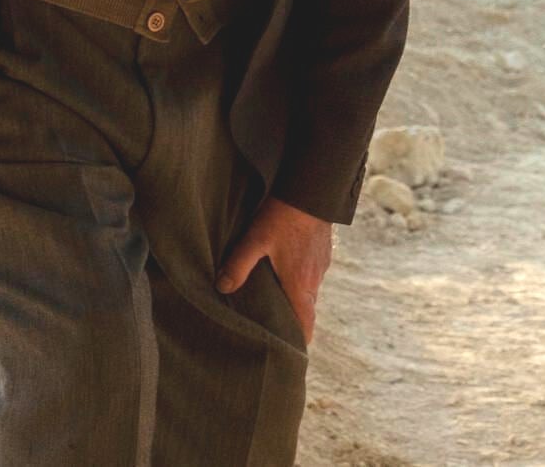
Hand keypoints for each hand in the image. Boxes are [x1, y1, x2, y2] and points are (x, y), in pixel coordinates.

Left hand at [216, 196, 331, 342]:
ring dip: (296, 301)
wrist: (312, 189)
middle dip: (293, 323)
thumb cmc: (283, 217)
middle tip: (274, 331)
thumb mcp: (255, 240)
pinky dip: (300, 282)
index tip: (289, 355)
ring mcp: (321, 265)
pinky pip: (312, 276)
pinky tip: (285, 272)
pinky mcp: (322, 252)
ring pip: (309, 293)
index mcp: (300, 285)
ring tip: (276, 303)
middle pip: (306, 312)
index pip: (305, 325)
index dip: (299, 342)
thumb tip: (222, 287)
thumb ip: (238, 265)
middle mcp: (314, 280)